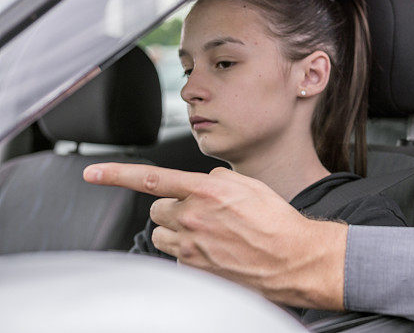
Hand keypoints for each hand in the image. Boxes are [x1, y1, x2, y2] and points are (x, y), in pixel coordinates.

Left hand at [83, 163, 347, 309]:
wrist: (292, 258)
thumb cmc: (276, 221)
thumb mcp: (249, 184)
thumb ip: (216, 179)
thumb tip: (201, 182)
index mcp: (205, 191)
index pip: (151, 178)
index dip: (117, 174)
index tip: (93, 174)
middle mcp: (193, 218)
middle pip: (157, 209)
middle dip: (173, 207)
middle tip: (200, 211)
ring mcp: (191, 246)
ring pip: (162, 233)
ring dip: (178, 229)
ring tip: (209, 231)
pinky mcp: (194, 269)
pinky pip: (177, 255)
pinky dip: (190, 250)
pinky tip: (216, 249)